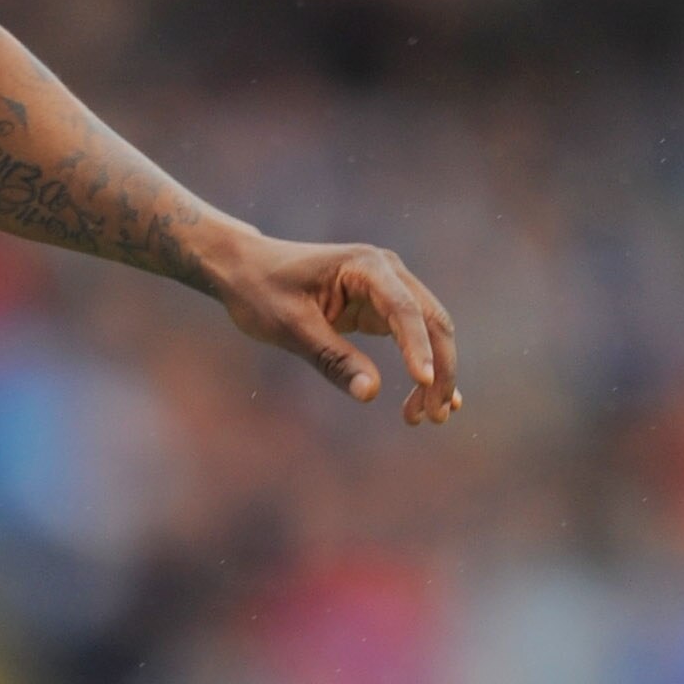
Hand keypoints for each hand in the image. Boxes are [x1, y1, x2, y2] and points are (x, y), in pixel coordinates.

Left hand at [205, 226, 461, 424]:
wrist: (245, 269)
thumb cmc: (261, 291)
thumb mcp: (292, 328)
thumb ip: (333, 359)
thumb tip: (372, 393)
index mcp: (366, 266)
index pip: (404, 310)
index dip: (418, 349)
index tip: (424, 385)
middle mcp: (386, 271)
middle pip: (431, 321)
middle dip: (438, 369)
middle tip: (434, 417)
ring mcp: (388, 288)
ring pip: (429, 331)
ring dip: (434, 373)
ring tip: (427, 418)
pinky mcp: (381, 307)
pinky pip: (413, 338)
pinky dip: (421, 365)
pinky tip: (428, 398)